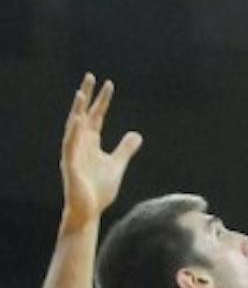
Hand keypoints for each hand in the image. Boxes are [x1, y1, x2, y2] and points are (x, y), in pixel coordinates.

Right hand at [60, 74, 142, 227]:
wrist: (89, 211)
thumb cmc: (100, 189)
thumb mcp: (117, 165)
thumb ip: (125, 149)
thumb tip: (137, 134)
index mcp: (91, 143)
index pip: (97, 116)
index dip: (102, 100)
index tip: (109, 84)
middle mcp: (80, 144)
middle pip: (83, 115)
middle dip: (87, 96)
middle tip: (90, 76)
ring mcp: (73, 154)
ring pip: (73, 127)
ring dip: (78, 110)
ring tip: (82, 93)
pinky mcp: (70, 166)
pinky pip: (70, 146)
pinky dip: (73, 133)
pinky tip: (78, 120)